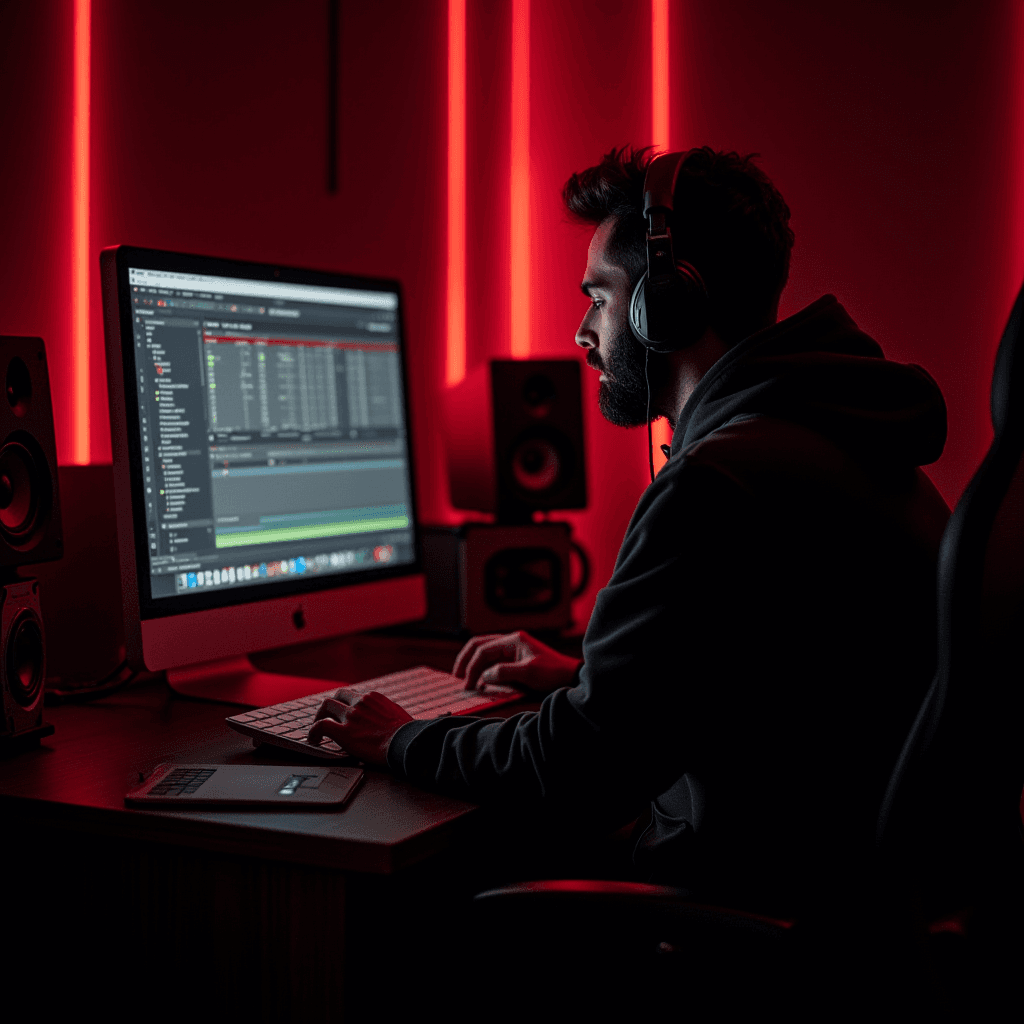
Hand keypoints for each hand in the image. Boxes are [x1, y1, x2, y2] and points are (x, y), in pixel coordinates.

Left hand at [308, 688, 413, 765]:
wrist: (406, 743)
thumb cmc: (407, 734)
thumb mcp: (398, 715)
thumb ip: (387, 712)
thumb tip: (388, 718)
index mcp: (373, 698)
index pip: (354, 695)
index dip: (346, 703)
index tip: (344, 712)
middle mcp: (360, 703)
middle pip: (338, 696)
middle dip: (331, 706)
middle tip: (327, 717)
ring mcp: (351, 716)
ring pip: (326, 706)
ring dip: (320, 716)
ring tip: (317, 729)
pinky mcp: (344, 732)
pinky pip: (321, 726)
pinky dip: (314, 731)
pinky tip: (314, 740)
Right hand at [453, 630, 581, 694]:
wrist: (571, 677)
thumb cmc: (553, 673)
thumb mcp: (528, 673)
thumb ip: (504, 672)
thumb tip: (485, 675)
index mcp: (513, 640)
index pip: (483, 650)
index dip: (472, 667)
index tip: (467, 684)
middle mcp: (511, 641)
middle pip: (480, 645)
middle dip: (466, 660)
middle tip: (457, 676)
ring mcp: (514, 649)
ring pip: (485, 652)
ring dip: (474, 664)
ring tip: (466, 679)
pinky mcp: (516, 659)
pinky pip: (494, 661)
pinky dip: (484, 669)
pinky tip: (482, 680)